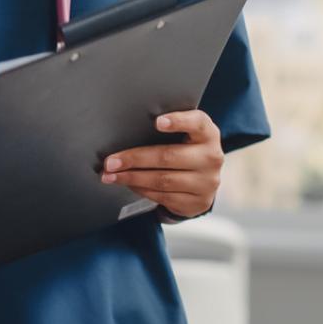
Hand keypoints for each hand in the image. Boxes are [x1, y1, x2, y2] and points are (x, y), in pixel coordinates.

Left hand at [101, 110, 224, 219]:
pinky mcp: (197, 202)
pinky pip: (162, 196)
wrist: (205, 181)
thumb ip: (168, 129)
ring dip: (132, 178)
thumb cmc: (187, 149)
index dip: (178, 121)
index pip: (197, 123)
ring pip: (162, 180)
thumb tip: (125, 131)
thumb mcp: (185, 135)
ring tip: (111, 176)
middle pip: (168, 156)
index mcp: (208, 134)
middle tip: (111, 162)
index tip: (157, 122)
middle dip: (134, 159)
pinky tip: (128, 184)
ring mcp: (206, 182)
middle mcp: (211, 157)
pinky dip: (141, 190)